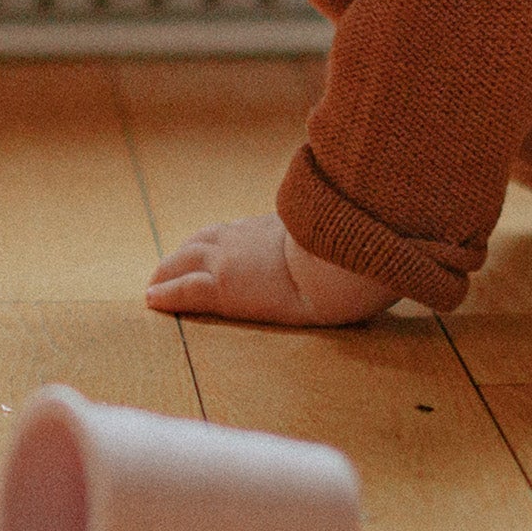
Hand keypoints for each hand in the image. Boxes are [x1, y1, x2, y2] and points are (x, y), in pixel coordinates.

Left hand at [145, 214, 396, 327]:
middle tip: (168, 269)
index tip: (207, 246)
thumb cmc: (356, 249)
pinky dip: (166, 294)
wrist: (345, 257)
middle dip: (184, 254)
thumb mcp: (346, 239)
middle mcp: (246, 237)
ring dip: (168, 271)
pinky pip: (184, 291)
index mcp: (274, 229)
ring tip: (156, 285)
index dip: (217, 239)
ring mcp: (231, 260)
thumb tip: (379, 241)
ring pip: (185, 261)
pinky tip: (152, 301)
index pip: (236, 229)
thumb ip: (344, 239)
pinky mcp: (223, 287)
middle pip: (202, 240)